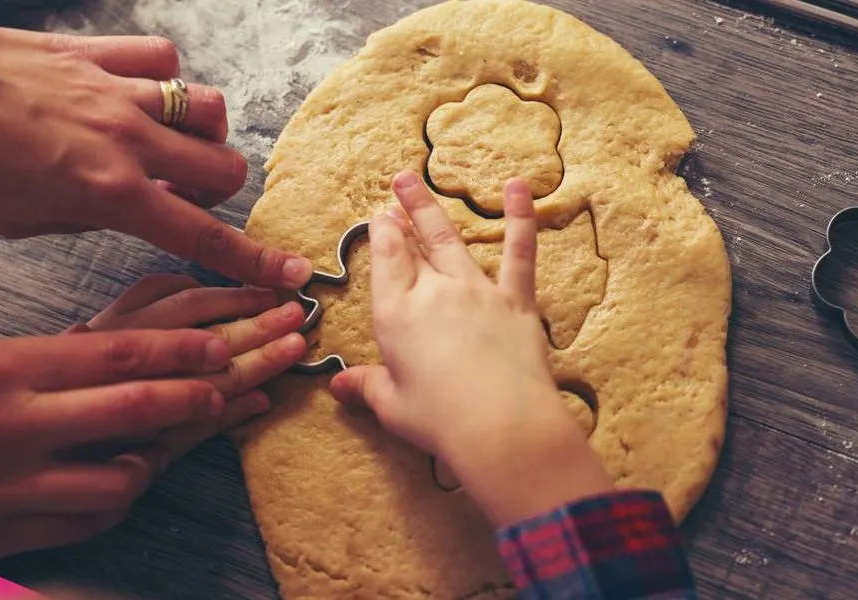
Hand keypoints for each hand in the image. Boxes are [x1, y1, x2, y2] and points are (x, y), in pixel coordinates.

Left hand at [0, 2, 310, 287]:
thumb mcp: (13, 220)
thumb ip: (82, 218)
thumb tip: (118, 208)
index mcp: (108, 191)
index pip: (202, 234)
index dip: (253, 259)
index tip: (289, 271)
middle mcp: (127, 138)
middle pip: (224, 166)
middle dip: (219, 192)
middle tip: (184, 200)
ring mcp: (114, 88)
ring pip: (208, 107)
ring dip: (202, 135)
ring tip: (170, 146)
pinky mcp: (93, 52)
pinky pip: (159, 59)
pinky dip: (162, 80)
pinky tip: (137, 93)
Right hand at [0, 277, 303, 571]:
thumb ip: (32, 361)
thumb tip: (98, 352)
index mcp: (3, 369)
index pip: (116, 353)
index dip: (181, 349)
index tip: (223, 345)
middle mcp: (14, 425)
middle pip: (135, 410)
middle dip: (199, 397)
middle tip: (237, 386)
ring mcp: (10, 485)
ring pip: (120, 478)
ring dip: (157, 461)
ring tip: (173, 444)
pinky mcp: (2, 532)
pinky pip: (84, 523)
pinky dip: (113, 505)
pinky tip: (124, 487)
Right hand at [330, 171, 613, 526]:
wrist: (502, 426)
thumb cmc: (441, 421)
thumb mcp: (392, 406)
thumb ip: (366, 387)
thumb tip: (338, 386)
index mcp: (396, 314)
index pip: (385, 260)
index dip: (381, 234)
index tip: (380, 217)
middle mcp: (433, 292)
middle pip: (414, 244)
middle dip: (402, 213)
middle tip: (398, 184)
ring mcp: (476, 291)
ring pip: (450, 240)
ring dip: (432, 209)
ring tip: (418, 182)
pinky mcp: (515, 300)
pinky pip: (518, 251)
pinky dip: (520, 217)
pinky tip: (518, 188)